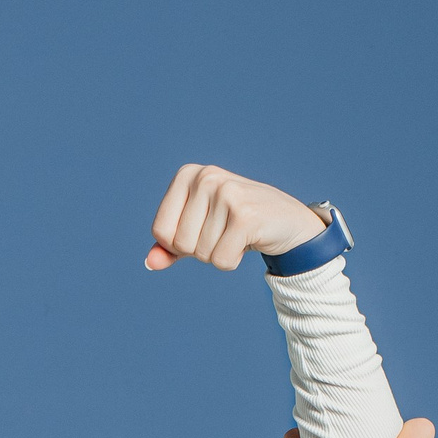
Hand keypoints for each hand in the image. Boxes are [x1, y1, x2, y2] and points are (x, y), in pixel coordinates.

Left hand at [145, 165, 326, 271]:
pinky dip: (233, 260)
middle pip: (180, 244)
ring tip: (237, 234)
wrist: (286, 220)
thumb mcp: (198, 229)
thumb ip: (170, 246)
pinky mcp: (245, 216)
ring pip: (202, 254)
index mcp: (187, 175)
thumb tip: (150, 263)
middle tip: (224, 232)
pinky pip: (222, 260)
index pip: (160, 231)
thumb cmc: (235, 222)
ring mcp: (227, 194)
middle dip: (201, 250)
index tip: (203, 228)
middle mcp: (206, 178)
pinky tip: (248, 240)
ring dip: (219, 254)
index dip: (178, 243)